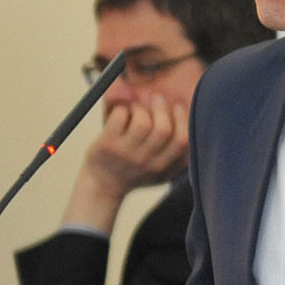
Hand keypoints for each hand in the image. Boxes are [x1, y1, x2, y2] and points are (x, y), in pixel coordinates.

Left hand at [59, 96, 188, 230]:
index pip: (182, 141)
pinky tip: (120, 113)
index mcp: (164, 168)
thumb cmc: (134, 170)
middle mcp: (146, 163)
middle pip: (163, 130)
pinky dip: (121, 109)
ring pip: (142, 123)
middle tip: (157, 99)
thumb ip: (173, 150)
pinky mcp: (107, 146)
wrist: (102, 185)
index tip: (177, 107)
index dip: (182, 120)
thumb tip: (182, 110)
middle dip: (161, 108)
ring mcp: (126, 155)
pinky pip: (120, 117)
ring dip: (140, 109)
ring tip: (135, 108)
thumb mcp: (158, 168)